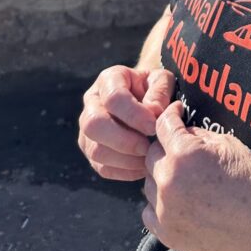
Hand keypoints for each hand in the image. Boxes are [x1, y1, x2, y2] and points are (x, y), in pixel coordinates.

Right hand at [78, 66, 174, 180]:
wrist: (149, 102)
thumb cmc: (156, 89)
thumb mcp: (163, 81)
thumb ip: (159, 92)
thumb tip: (152, 112)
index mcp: (109, 80)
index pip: (113, 97)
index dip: (133, 114)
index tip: (153, 126)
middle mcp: (92, 103)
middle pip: (94, 125)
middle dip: (123, 140)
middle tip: (148, 147)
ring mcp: (87, 129)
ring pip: (95, 150)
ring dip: (125, 159)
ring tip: (149, 158)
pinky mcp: (92, 152)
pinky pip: (102, 167)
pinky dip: (124, 171)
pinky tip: (143, 166)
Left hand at [142, 102, 250, 250]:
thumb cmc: (250, 182)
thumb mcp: (229, 144)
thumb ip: (199, 135)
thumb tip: (182, 131)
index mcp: (184, 154)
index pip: (163, 125)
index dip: (171, 114)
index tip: (176, 113)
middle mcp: (168, 181)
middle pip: (150, 154)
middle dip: (165, 147)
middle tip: (182, 149)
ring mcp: (164, 210)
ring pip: (147, 182)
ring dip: (160, 175)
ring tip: (183, 177)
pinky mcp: (165, 232)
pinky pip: (148, 210)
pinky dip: (158, 202)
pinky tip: (178, 199)